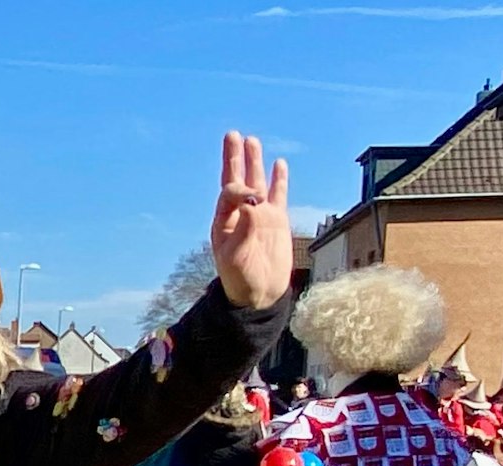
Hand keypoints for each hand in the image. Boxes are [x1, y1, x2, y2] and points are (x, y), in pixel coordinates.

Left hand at [210, 132, 292, 310]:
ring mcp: (260, 215)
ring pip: (257, 182)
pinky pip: (278, 194)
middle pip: (236, 179)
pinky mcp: (277, 220)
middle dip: (234, 157)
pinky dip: (279, 179)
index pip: (229, 193)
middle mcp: (240, 214)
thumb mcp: (237, 258)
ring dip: (254, 162)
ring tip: (251, 140)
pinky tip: (279, 164)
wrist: (259, 294)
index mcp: (224, 221)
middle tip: (232, 135)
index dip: (239, 188)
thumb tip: (253, 205)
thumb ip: (244, 231)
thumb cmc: (241, 279)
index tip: (252, 194)